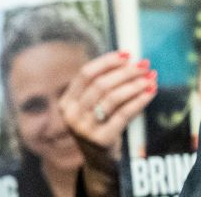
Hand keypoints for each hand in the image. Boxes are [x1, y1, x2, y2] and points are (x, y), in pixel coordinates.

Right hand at [59, 51, 156, 196]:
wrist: (98, 161)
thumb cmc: (98, 126)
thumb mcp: (90, 108)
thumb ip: (98, 88)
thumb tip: (125, 60)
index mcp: (65, 102)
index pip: (85, 74)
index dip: (106, 62)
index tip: (127, 54)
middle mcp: (71, 114)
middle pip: (100, 84)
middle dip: (125, 72)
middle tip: (144, 65)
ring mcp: (84, 128)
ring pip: (112, 98)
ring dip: (134, 85)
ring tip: (150, 78)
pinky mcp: (101, 139)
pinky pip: (123, 114)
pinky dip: (138, 101)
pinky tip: (150, 93)